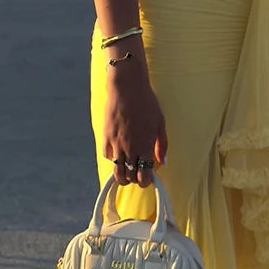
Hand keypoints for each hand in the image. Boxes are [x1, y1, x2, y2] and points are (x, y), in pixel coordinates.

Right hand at [103, 58, 166, 187]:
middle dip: (134, 179)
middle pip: (129, 177)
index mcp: (146, 146)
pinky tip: (118, 154)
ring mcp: (117, 143)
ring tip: (126, 172)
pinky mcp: (106, 136)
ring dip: (122, 175)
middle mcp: (131, 148)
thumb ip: (162, 145)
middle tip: (137, 174)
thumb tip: (162, 162)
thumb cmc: (147, 103)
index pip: (144, 175)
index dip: (145, 181)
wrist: (127, 88)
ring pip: (117, 171)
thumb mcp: (160, 123)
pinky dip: (113, 158)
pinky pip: (107, 156)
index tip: (146, 178)